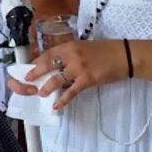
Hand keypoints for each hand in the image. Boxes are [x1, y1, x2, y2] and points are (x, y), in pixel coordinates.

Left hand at [7, 39, 128, 109]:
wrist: (124, 55)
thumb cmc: (105, 51)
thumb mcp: (84, 47)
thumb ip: (71, 54)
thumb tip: (59, 64)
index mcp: (70, 46)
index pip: (48, 53)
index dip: (37, 62)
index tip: (30, 68)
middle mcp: (72, 55)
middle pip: (48, 65)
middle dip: (36, 73)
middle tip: (28, 80)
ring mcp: (79, 68)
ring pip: (57, 79)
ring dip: (47, 87)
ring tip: (40, 93)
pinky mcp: (87, 80)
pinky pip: (71, 91)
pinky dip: (63, 99)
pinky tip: (57, 105)